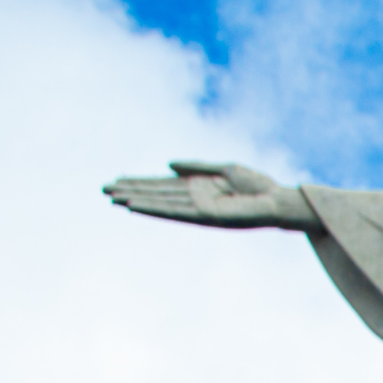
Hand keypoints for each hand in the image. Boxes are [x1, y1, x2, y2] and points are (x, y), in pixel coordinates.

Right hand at [103, 160, 318, 230]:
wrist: (279, 200)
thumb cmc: (258, 185)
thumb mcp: (224, 169)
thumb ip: (196, 167)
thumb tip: (168, 165)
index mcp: (198, 187)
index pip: (163, 185)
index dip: (140, 182)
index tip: (117, 180)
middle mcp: (196, 199)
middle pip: (157, 194)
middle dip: (131, 191)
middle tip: (103, 190)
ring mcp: (199, 209)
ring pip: (161, 204)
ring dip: (137, 201)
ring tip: (113, 198)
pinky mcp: (207, 217)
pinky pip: (176, 212)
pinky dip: (156, 209)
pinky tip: (137, 206)